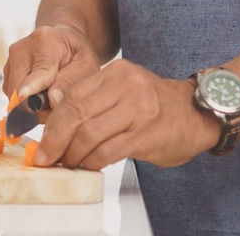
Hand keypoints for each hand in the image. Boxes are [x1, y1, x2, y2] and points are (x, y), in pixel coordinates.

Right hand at [2, 24, 100, 112]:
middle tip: (54, 108)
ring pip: (13, 94)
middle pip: (19, 88)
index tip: (28, 104)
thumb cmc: (77, 52)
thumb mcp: (86, 65)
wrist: (63, 38)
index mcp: (45, 42)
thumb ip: (70, 82)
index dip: (32, 93)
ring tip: (50, 96)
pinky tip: (39, 92)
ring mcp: (11, 58)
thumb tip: (52, 101)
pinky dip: (25, 98)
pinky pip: (12, 93)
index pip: (36, 74)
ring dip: (30, 103)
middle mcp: (22, 49)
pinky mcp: (7, 69)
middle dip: (35, 106)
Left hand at [34, 59, 217, 169]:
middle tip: (46, 157)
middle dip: (55, 140)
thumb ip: (94, 96)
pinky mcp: (145, 135)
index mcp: (116, 72)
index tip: (42, 139)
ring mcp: (137, 110)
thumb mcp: (124, 89)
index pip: (71, 95)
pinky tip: (89, 166)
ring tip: (68, 163)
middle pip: (75, 114)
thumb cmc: (156, 105)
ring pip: (88, 134)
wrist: (197, 113)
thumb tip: (55, 111)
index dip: (51, 122)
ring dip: (72, 155)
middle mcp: (126, 86)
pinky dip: (92, 162)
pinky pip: (107, 152)